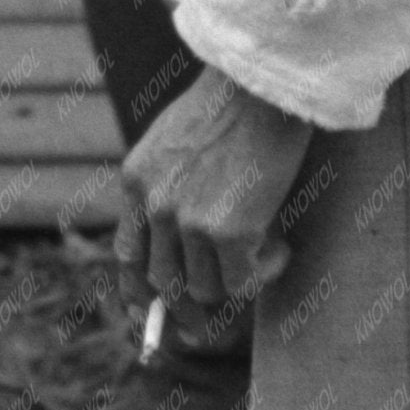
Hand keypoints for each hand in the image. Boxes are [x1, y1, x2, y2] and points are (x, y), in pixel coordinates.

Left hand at [116, 68, 311, 322]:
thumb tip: (184, 234)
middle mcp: (155, 204)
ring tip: (267, 253)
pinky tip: (282, 248)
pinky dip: (265, 273)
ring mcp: (188, 220)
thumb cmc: (235, 99)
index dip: (138, 293)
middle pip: (163, 283)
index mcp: (136, 180)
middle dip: (184, 314)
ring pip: (205, 289)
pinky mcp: (228, 230)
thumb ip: (169, 183)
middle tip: (205, 330)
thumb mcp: (178, 138)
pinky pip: (243, 282)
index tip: (151, 315)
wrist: (265, 79)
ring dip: (236, 284)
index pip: (127, 254)